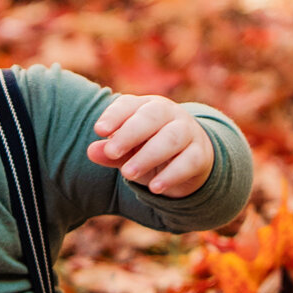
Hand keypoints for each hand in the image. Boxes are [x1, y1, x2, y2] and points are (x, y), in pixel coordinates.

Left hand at [87, 95, 213, 197]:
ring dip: (148, 156)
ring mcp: (188, 132)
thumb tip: (91, 152)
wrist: (188, 162)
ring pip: (171, 138)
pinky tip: (155, 188)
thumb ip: (110, 152)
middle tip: (112, 151)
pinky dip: (171, 175)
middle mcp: (169, 113)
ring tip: (128, 174)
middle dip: (130, 133)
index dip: (114, 115)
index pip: (129, 104)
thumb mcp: (127, 152)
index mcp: (146, 106)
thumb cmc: (149, 150)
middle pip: (151, 116)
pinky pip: (189, 161)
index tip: (99, 130)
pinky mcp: (200, 154)